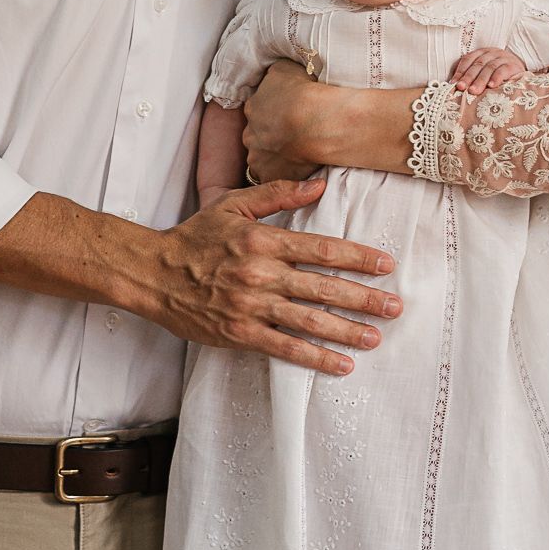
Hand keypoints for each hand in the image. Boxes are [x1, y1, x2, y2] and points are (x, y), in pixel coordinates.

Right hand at [153, 179, 401, 375]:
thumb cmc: (195, 237)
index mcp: (263, 240)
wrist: (153, 274)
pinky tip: (341, 365)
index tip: (385, 266)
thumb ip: (278, 194)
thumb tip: (320, 184)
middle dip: (363, 298)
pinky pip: (284, 348)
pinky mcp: (240, 334)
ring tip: (375, 337)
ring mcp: (251, 306)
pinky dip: (314, 358)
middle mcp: (261, 273)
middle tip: (395, 307)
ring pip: (308, 320)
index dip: (357, 258)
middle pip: (322, 287)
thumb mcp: (233, 205)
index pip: (321, 249)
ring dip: (346, 331)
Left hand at [244, 60, 323, 185]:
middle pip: (259, 136)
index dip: (275, 113)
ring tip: (302, 153)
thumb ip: (275, 77)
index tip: (289, 115)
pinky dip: (288, 174)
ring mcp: (258, 158)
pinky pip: (278, 177)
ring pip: (266, 158)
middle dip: (273, 136)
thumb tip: (276, 79)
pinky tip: (303, 168)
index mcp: (252, 108)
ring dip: (279, 156)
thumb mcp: (285, 69)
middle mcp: (250, 134)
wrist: (316, 121)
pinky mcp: (271, 177)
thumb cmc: (304, 92)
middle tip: (296, 134)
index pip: (259, 111)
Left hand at [449, 46, 526, 95]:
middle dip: (468, 77)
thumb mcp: (485, 73)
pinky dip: (497, 78)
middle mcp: (491, 53)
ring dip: (480, 80)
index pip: (468, 60)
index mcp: (482, 53)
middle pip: (477, 64)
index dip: (460, 71)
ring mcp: (503, 58)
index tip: (453, 84)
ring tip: (474, 91)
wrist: (522, 73)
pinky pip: (503, 70)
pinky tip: (492, 86)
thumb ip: (473, 77)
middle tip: (462, 88)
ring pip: (489, 67)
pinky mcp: (513, 65)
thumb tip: (456, 88)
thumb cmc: (499, 75)